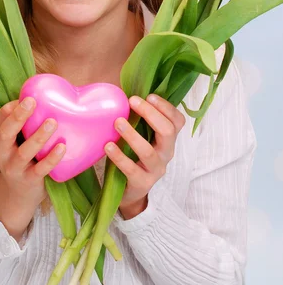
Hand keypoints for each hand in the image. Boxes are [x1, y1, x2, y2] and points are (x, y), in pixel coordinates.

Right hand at [0, 97, 65, 233]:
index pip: (0, 117)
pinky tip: (62, 147)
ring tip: (52, 122)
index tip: (29, 97)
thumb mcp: (12, 138)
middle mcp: (0, 152)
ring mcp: (13, 167)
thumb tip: (42, 92)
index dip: (13, 106)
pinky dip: (51, 158)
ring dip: (38, 136)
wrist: (18, 193)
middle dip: (18, 116)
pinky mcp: (29, 180)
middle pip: (6, 132)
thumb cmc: (19, 154)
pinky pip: (40, 169)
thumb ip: (20, 120)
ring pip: (24, 151)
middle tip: (31, 101)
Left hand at [104, 94, 185, 218]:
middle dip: (151, 114)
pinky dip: (119, 156)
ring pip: (148, 151)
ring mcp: (156, 170)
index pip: (177, 121)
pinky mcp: (142, 183)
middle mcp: (166, 153)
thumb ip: (139, 119)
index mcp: (168, 139)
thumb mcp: (142, 136)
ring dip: (132, 134)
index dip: (166, 107)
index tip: (149, 95)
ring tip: (117, 122)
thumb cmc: (134, 155)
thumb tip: (122, 93)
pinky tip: (108, 146)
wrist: (131, 192)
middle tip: (132, 101)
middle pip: (168, 132)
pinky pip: (132, 169)